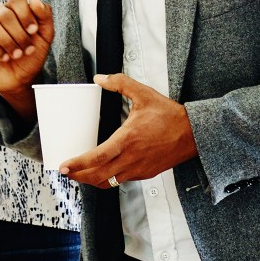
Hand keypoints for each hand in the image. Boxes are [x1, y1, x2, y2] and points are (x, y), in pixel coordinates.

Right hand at [0, 0, 55, 116]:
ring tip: (16, 55)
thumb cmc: (31, 56)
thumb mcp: (45, 36)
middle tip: (26, 49)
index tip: (33, 32)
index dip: (25, 15)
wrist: (20, 79)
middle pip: (4, 13)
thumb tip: (34, 0)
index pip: (16, 1)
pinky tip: (4, 57)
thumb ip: (45, 15)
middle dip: (18, 34)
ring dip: (6, 42)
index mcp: (14, 10)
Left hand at [59, 73, 196, 186]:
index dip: (78, 164)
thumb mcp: (145, 94)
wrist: (196, 134)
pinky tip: (100, 172)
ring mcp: (138, 169)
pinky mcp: (144, 174)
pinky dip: (106, 179)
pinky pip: (120, 181)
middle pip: (97, 175)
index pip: (97, 157)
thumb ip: (121, 84)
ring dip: (90, 180)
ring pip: (108, 182)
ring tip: (78, 174)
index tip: (63, 166)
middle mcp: (131, 158)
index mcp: (127, 140)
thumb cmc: (171, 116)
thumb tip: (100, 78)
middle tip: (65, 172)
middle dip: (77, 176)